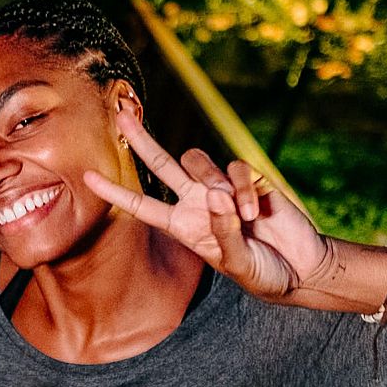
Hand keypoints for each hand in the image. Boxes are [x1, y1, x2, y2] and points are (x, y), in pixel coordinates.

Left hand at [84, 110, 329, 300]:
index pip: (142, 206)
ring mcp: (222, 188)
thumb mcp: (237, 263)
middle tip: (118, 114)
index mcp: (183, 226)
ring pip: (199, 161)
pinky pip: (236, 169)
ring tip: (241, 215)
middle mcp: (197, 202)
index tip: (87, 176)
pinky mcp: (249, 179)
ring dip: (215, 185)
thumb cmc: (262, 272)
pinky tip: (256, 213)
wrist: (300, 267)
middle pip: (162, 163)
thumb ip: (224, 232)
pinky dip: (244, 190)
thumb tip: (216, 197)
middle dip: (140, 139)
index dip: (115, 192)